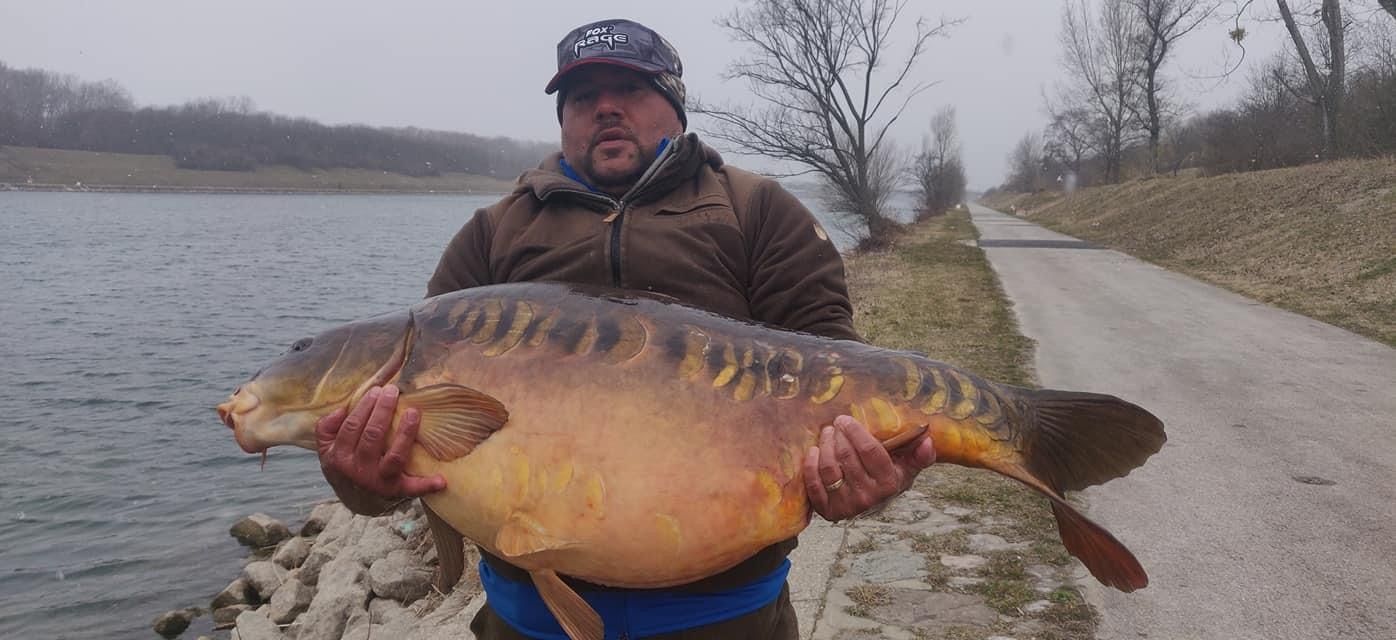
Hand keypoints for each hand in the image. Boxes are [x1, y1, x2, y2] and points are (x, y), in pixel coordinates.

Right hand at [316, 384, 445, 500]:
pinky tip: (441, 479)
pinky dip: (427, 485)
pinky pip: (412, 488)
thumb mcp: (328, 450)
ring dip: (405, 433)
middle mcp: (358, 470)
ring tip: (413, 412)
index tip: (377, 389)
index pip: (352, 427)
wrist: (356, 501)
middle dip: (383, 411)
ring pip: (394, 456)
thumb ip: (326, 429)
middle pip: (373, 436)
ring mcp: (378, 482)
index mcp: (340, 457)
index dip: (365, 406)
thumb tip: (339, 411)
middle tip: (393, 391)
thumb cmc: (346, 466)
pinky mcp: (397, 492)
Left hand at [803, 415, 935, 521]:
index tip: (845, 419)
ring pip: (829, 468)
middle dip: (838, 435)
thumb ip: (920, 454)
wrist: (874, 504)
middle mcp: (868, 497)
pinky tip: (814, 451)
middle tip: (836, 424)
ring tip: (827, 434)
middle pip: (846, 456)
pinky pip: (814, 484)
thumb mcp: (907, 467)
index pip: (869, 451)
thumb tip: (928, 440)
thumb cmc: (889, 477)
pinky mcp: (829, 511)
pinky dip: (811, 465)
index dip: (855, 431)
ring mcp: (847, 506)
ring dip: (825, 446)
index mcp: (888, 483)